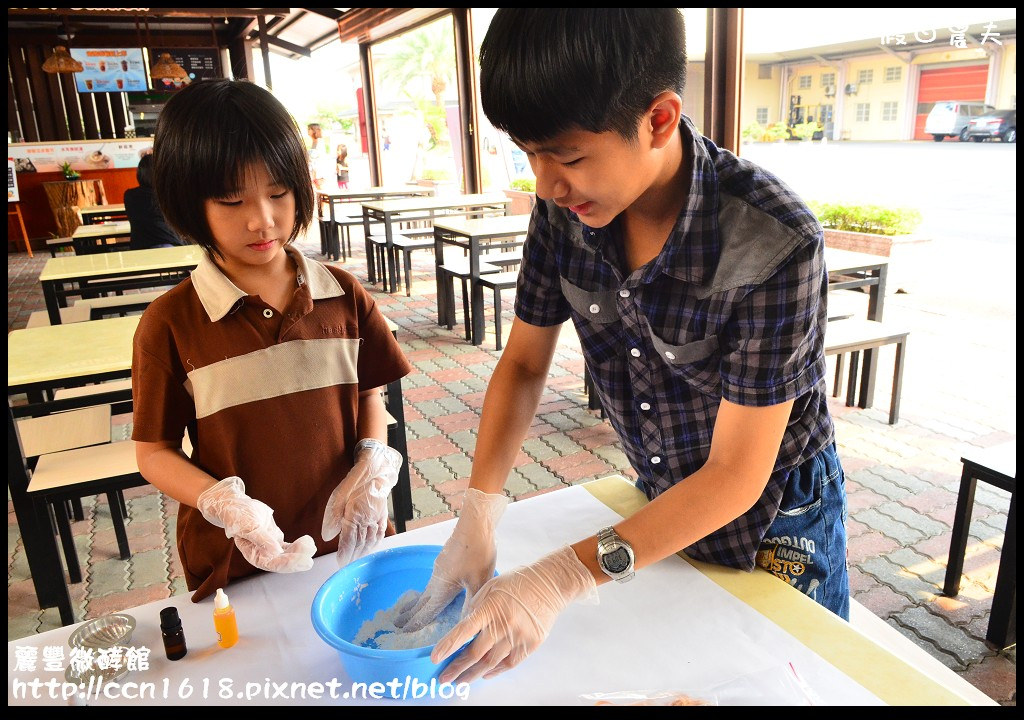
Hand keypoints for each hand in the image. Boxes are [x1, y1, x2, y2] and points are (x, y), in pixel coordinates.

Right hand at [197, 477, 315, 572]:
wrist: (236, 505)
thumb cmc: (238, 516)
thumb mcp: (249, 526)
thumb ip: (261, 540)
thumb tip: (275, 552)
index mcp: (252, 554)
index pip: (271, 563)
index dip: (286, 563)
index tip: (300, 559)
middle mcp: (261, 553)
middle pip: (281, 562)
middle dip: (296, 561)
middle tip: (309, 558)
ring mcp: (269, 547)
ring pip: (286, 555)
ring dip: (299, 553)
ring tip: (311, 546)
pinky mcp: (274, 539)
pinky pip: (288, 547)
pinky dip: (297, 546)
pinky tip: (306, 543)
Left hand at [321, 439, 402, 565]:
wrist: (375, 470)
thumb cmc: (354, 482)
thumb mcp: (337, 497)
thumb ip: (332, 518)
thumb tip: (328, 536)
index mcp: (355, 516)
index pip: (349, 541)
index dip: (345, 553)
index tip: (340, 562)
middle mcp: (367, 520)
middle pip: (360, 543)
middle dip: (353, 556)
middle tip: (347, 564)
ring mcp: (377, 518)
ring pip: (370, 540)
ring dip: (363, 551)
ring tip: (357, 558)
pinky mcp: (383, 515)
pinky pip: (380, 533)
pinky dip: (375, 542)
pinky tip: (371, 546)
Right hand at [394, 488, 507, 631]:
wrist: (476, 523)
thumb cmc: (478, 551)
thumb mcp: (479, 580)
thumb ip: (472, 603)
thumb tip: (465, 625)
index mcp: (443, 587)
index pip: (426, 611)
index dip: (415, 624)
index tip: (402, 634)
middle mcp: (437, 579)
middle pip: (420, 602)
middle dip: (409, 615)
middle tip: (396, 625)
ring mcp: (438, 569)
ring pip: (424, 591)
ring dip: (415, 603)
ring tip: (406, 611)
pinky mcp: (443, 561)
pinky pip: (430, 582)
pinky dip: (424, 593)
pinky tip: (429, 591)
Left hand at [431, 545, 597, 683]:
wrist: (549, 584)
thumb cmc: (516, 583)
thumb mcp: (490, 587)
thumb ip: (475, 608)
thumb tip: (462, 631)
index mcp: (490, 607)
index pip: (464, 630)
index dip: (448, 646)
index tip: (435, 658)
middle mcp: (503, 624)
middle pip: (476, 653)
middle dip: (457, 668)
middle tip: (444, 678)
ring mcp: (518, 636)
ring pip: (491, 663)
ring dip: (473, 674)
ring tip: (461, 681)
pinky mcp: (530, 644)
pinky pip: (509, 664)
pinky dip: (495, 672)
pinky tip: (484, 674)